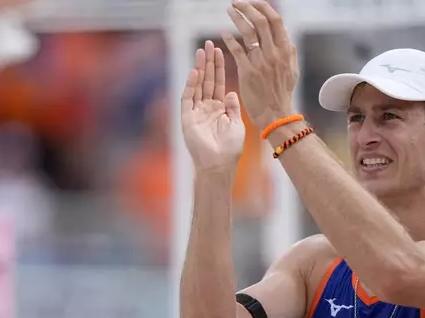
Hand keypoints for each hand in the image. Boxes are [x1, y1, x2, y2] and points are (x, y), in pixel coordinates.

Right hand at [181, 40, 245, 173]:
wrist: (220, 166)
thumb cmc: (230, 150)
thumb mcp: (237, 124)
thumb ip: (233, 107)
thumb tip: (230, 91)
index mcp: (219, 109)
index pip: (218, 83)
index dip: (219, 67)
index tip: (221, 51)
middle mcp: (206, 108)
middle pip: (206, 80)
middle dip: (208, 62)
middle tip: (209, 44)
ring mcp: (196, 112)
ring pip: (197, 86)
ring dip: (199, 69)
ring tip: (202, 51)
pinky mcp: (187, 119)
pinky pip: (188, 98)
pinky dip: (191, 85)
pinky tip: (195, 72)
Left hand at [222, 0, 298, 129]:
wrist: (275, 115)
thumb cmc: (282, 94)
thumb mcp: (293, 72)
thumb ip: (291, 54)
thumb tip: (288, 39)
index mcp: (286, 51)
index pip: (276, 21)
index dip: (264, 8)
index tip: (255, 2)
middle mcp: (274, 54)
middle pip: (261, 21)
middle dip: (248, 7)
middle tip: (237, 2)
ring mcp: (260, 62)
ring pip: (248, 32)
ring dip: (237, 18)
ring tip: (229, 10)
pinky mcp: (247, 72)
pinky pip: (236, 50)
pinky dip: (229, 39)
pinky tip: (223, 33)